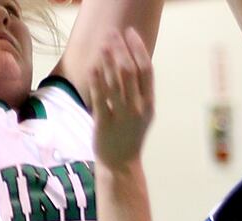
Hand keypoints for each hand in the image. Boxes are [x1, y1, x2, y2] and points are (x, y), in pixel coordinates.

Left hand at [90, 27, 154, 169]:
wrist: (121, 165)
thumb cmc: (129, 136)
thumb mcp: (141, 113)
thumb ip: (138, 91)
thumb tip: (129, 62)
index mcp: (149, 103)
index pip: (146, 70)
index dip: (138, 49)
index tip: (130, 33)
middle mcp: (138, 108)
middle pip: (130, 71)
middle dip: (121, 49)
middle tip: (112, 33)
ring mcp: (122, 116)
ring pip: (116, 82)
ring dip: (109, 60)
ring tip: (102, 44)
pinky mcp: (104, 123)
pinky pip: (101, 98)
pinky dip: (97, 80)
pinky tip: (93, 67)